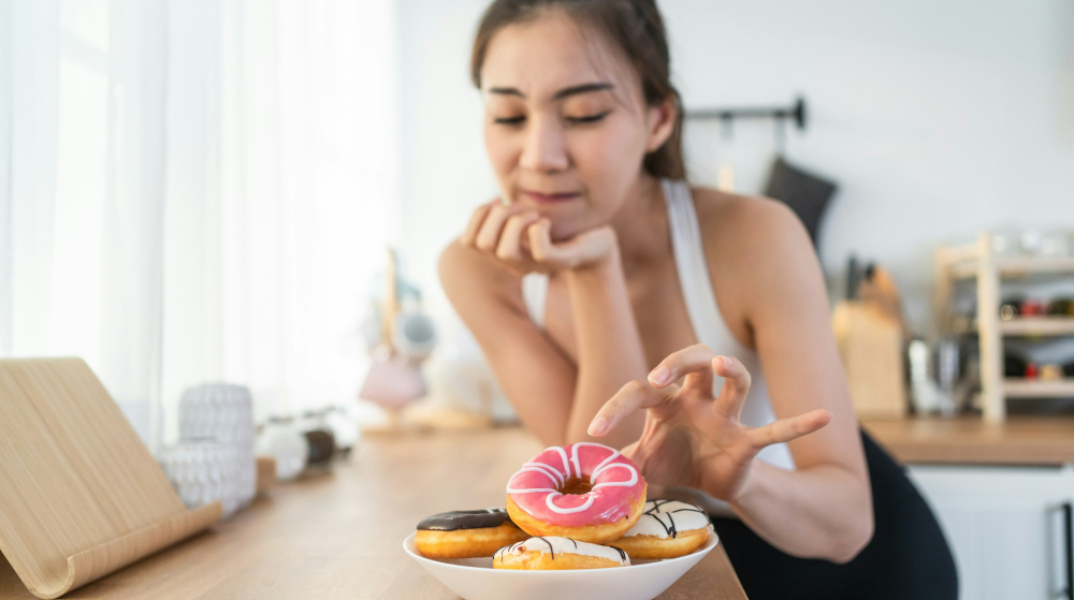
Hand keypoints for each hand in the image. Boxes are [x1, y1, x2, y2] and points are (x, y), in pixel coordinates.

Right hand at [459, 200, 617, 274]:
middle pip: (483, 243)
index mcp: (503, 252)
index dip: (478, 216)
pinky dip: (540, 230)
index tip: (499, 201)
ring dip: (517, 223)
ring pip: (504, 252)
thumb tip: (492, 202)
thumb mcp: (527, 218)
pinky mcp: (561, 262)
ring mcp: (537, 266)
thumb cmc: (559, 228)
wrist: (595, 244)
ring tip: (534, 215)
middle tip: (520, 207)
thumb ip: (507, 215)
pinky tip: (548, 223)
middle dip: (498, 215)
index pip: (469, 241)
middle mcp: (515, 263)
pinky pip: (539, 251)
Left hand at [587, 344, 831, 502]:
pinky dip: (800, 423)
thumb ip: (617, 460)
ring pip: (733, 379)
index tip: (594, 432)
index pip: (638, 392)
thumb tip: (585, 467)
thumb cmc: (674, 460)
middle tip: (657, 380)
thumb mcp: (642, 463)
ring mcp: (725, 416)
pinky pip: (777, 429)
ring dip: (729, 370)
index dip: (614, 409)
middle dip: (674, 362)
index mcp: (666, 402)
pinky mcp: (748, 438)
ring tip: (720, 363)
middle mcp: (696, 399)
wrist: (711, 484)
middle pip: (690, 361)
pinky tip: (823, 417)